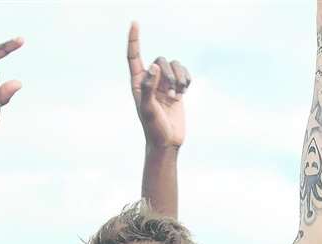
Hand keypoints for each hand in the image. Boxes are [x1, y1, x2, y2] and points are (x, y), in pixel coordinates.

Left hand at [128, 25, 190, 147]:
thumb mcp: (147, 109)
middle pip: (160, 60)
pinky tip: (185, 91)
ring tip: (179, 94)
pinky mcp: (177, 89)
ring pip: (174, 65)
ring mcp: (164, 84)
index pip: (134, 56)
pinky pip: (184, 73)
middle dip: (169, 73)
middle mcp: (150, 80)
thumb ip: (148, 87)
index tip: (135, 23)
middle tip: (172, 92)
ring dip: (179, 77)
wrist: (167, 142)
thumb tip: (154, 67)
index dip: (134, 39)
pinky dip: (187, 79)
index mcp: (138, 82)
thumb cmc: (153, 128)